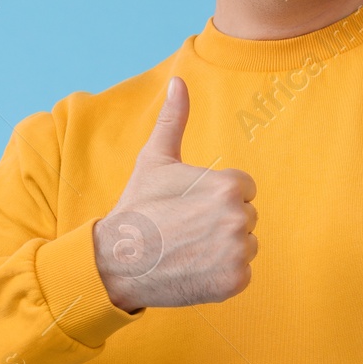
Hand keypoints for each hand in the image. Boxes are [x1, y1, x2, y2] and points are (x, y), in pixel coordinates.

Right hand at [93, 76, 258, 311]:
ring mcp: (237, 252)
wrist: (116, 263)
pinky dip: (222, 275)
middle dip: (220, 222)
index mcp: (228, 185)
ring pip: (246, 245)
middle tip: (185, 229)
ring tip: (188, 248)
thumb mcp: (154, 159)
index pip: (243, 189)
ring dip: (224, 249)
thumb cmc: (138, 208)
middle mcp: (238, 218)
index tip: (188, 206)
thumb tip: (178, 81)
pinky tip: (194, 269)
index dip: (215, 197)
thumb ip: (174, 120)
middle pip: (246, 216)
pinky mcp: (234, 282)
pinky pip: (242, 273)